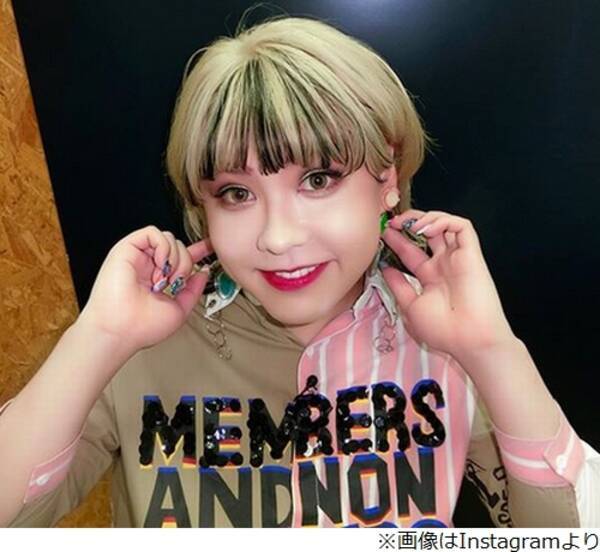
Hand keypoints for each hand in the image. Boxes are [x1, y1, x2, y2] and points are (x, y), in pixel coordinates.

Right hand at [78, 226, 211, 355]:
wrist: (120, 332)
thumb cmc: (143, 327)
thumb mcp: (179, 309)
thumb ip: (193, 290)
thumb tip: (203, 272)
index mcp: (158, 278)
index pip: (179, 257)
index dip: (196, 251)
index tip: (210, 248)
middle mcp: (147, 266)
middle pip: (178, 247)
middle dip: (185, 263)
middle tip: (175, 283)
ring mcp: (136, 257)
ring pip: (168, 238)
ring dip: (174, 258)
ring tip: (164, 278)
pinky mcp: (125, 249)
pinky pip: (152, 232)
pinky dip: (163, 247)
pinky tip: (159, 265)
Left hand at [381, 209, 515, 361]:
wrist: (469, 339)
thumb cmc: (442, 330)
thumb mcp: (410, 305)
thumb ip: (398, 285)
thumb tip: (384, 268)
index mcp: (430, 278)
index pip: (410, 252)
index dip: (396, 240)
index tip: (380, 235)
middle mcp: (444, 265)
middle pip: (426, 234)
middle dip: (408, 223)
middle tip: (391, 222)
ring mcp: (458, 258)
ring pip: (444, 225)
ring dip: (425, 218)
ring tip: (407, 223)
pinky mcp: (472, 253)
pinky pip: (462, 227)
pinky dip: (444, 221)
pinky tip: (426, 228)